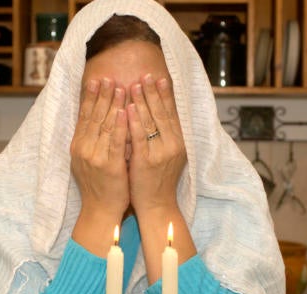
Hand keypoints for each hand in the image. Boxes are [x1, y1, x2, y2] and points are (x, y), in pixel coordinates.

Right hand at [70, 78, 128, 220]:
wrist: (101, 211)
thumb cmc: (100, 185)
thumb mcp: (89, 160)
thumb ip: (92, 140)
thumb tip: (97, 119)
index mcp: (78, 146)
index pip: (85, 116)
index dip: (90, 97)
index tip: (96, 80)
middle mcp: (84, 149)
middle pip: (94, 117)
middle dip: (102, 95)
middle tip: (108, 76)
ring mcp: (96, 158)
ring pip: (105, 126)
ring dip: (113, 104)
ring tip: (120, 86)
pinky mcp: (110, 166)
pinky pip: (116, 142)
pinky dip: (121, 125)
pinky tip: (125, 111)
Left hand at [127, 74, 186, 214]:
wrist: (157, 206)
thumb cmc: (157, 180)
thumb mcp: (167, 155)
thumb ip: (164, 136)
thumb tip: (158, 114)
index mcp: (179, 142)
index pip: (171, 113)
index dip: (165, 95)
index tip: (159, 78)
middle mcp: (173, 145)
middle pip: (162, 113)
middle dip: (153, 92)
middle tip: (146, 74)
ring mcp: (160, 153)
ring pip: (151, 122)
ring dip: (142, 101)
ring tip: (134, 84)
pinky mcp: (146, 162)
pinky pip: (140, 137)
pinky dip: (134, 121)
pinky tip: (128, 108)